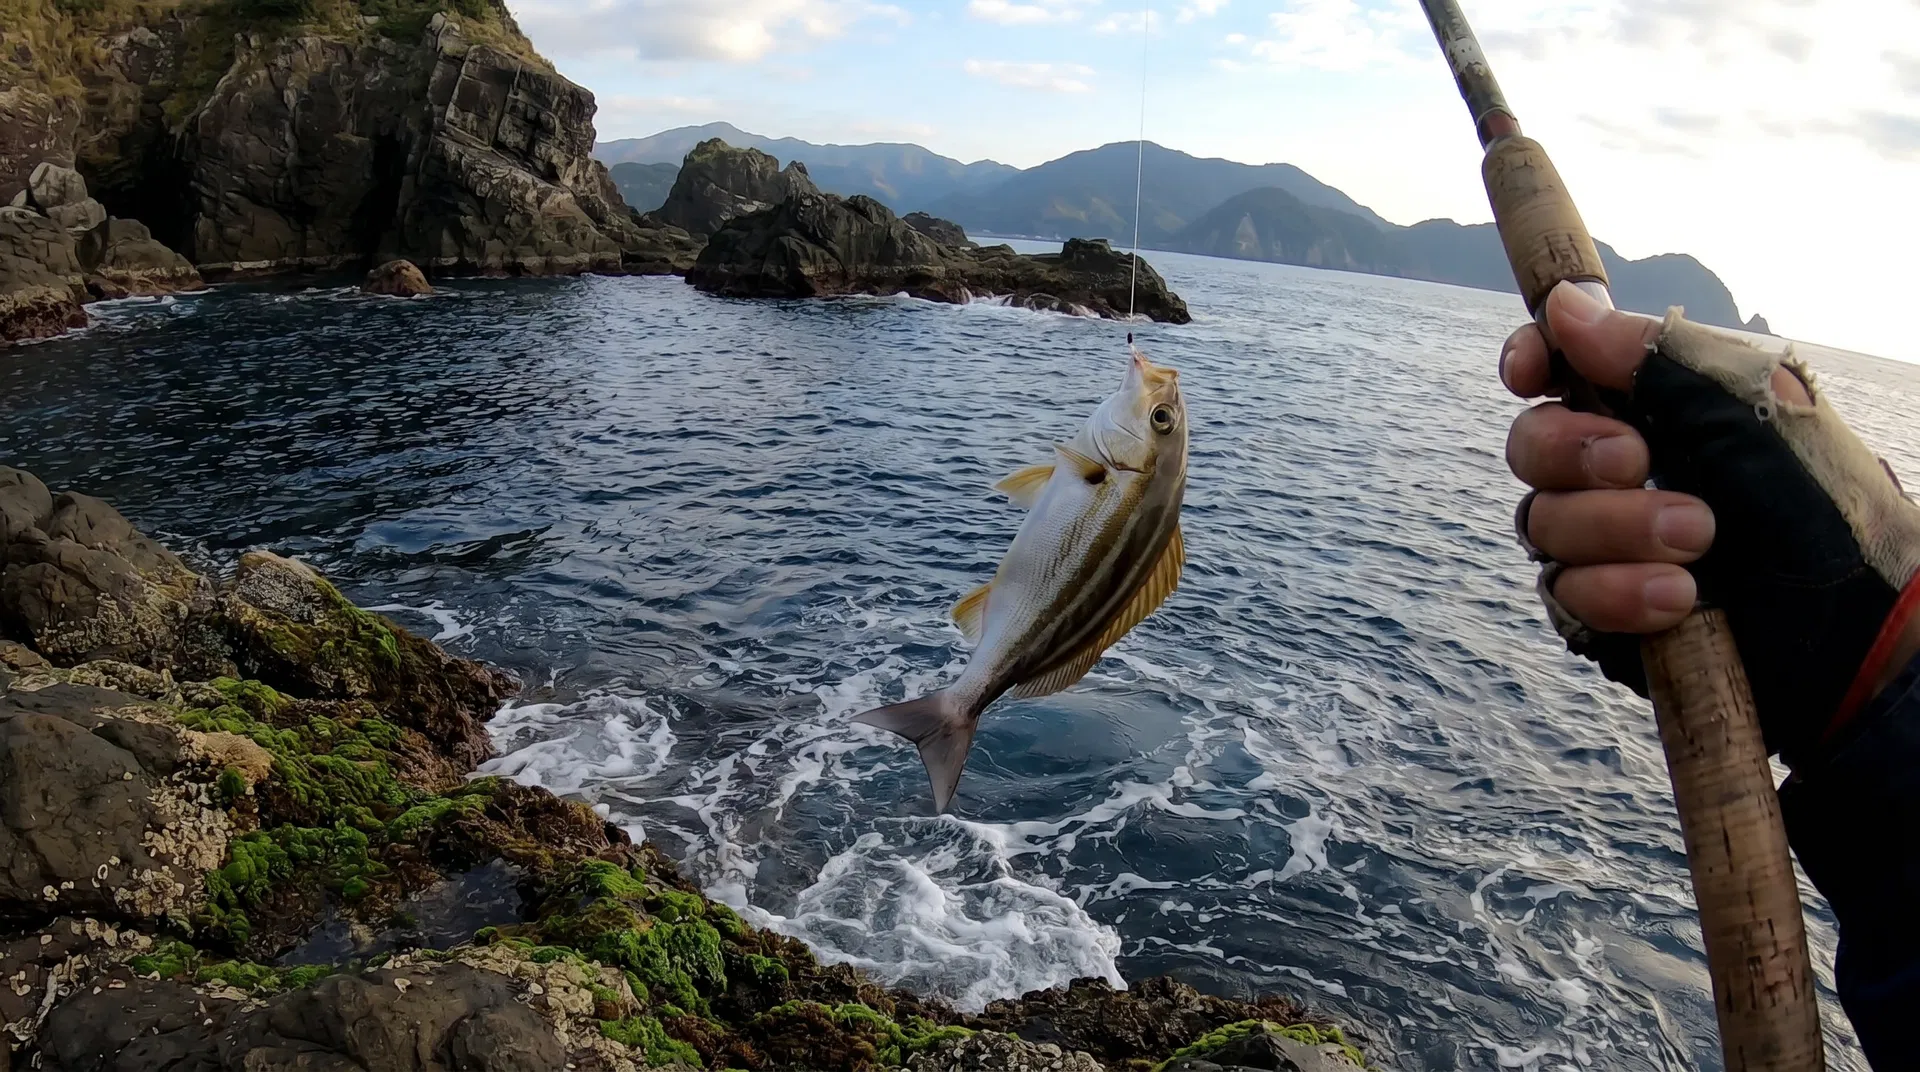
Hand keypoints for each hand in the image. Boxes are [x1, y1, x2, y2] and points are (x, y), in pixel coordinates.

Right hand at [1500, 282, 1919, 761]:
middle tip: (1639, 461)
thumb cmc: (1828, 511)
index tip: (1530, 372)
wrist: (1861, 630)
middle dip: (1574, 450)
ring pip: (1542, 523)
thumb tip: (1566, 305)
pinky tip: (1677, 598)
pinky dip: (1614, 591)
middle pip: (1531, 445)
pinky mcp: (1603, 613)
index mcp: (1652, 407)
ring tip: (1699, 541)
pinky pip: (1564, 596)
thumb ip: (1657, 356)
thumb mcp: (1752, 410)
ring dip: (1613, 527)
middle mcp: (1617, 472)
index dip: (1530, 361)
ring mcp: (1605, 544)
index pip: (1557, 370)